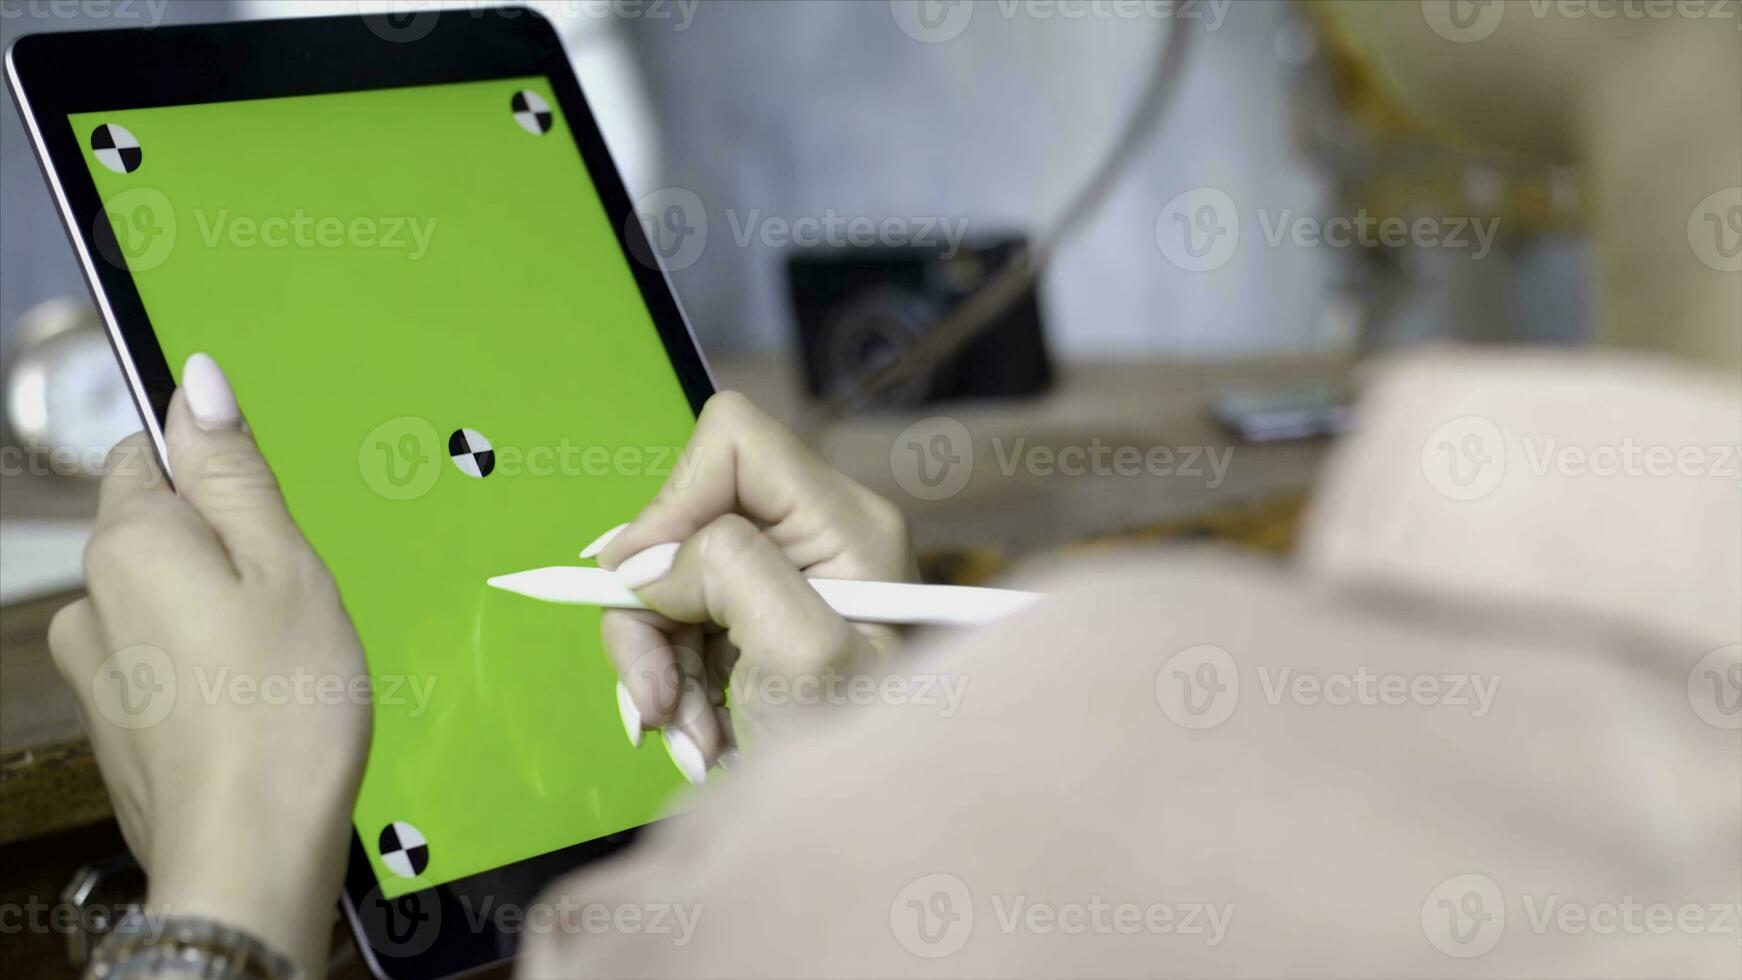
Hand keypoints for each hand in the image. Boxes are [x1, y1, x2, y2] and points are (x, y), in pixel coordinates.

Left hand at [49, 354, 368, 975]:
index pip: (152, 451)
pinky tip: (255, 704)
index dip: (220, 472)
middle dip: (226, 549)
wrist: (250, 854)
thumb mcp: (286, 567)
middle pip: (158, 529)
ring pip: (161, 599)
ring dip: (215, 611)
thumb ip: (236, 472)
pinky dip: (204, 669)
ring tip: (281, 660)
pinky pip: (159, 662)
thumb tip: (197, 380)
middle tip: (293, 600)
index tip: (273, 522)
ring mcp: (95, 670)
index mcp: (130, 542)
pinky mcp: (112, 727)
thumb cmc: (285, 707)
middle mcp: (92, 598)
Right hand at [591, 391, 917, 783]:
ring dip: (655, 665)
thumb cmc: (865, 767)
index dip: (671, 502)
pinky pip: (674, 631)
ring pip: (666, 582)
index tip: (642, 586)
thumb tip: (647, 558)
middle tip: (657, 702)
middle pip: (684, 521)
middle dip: (652, 613)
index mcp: (848, 524)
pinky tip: (700, 740)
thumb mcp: (803, 658)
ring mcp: (784, 586)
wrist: (872, 848)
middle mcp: (818, 540)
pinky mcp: (753, 630)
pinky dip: (668, 688)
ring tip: (691, 740)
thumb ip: (732, 572)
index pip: (734, 440)